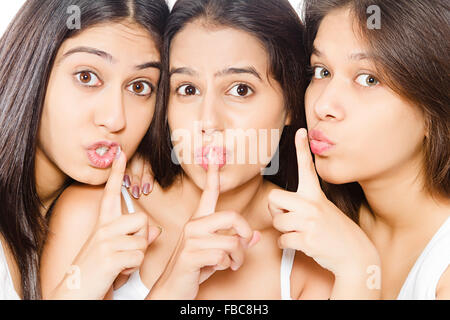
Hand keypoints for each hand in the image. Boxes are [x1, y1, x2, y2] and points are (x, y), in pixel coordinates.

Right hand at [65, 149, 159, 298]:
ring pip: (143, 240)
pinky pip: (138, 256)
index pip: (110, 194)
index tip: (119, 153)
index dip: (116, 173)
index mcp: (102, 225)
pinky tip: (116, 273)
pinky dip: (132, 268)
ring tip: (120, 265)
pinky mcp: (109, 256)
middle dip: (142, 239)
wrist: (73, 295)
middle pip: (142, 220)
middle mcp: (102, 228)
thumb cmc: (96, 273)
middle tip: (126, 254)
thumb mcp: (115, 253)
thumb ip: (135, 239)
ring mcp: (105, 241)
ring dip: (137, 256)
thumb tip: (157, 231)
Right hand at [148, 155, 259, 299]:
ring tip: (230, 263)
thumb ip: (235, 242)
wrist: (173, 289)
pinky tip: (217, 268)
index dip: (213, 175)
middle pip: (232, 216)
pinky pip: (222, 254)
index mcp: (199, 221)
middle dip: (244, 234)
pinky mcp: (190, 254)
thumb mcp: (218, 253)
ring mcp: (191, 239)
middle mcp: (193, 225)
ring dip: (237, 257)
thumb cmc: (194, 269)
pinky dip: (226, 265)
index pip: (208, 193)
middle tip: (242, 248)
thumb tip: (255, 236)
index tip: (214, 156)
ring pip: (232, 240)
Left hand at [268, 129, 379, 298]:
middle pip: (273, 198)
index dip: (302, 149)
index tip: (301, 131)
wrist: (356, 256)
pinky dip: (287, 245)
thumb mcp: (325, 210)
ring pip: (277, 222)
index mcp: (316, 195)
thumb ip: (303, 204)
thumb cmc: (335, 233)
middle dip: (276, 210)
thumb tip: (277, 205)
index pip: (307, 168)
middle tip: (289, 218)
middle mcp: (313, 205)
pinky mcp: (308, 239)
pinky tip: (302, 245)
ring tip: (301, 233)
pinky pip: (282, 240)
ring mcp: (310, 221)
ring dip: (284, 231)